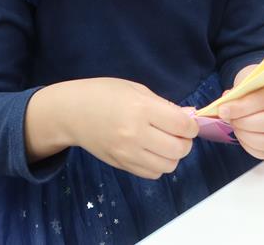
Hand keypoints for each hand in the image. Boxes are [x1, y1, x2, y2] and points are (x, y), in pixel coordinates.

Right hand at [30, 78, 198, 179]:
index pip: (182, 126)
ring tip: (165, 142)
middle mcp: (136, 134)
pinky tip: (152, 151)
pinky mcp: (122, 165)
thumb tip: (187, 118)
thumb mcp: (135, 89)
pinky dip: (159, 165)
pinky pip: (152, 174)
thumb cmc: (103, 94)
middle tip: (178, 133)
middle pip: (179, 149)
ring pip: (168, 165)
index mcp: (141, 109)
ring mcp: (128, 153)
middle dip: (185, 141)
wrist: (72, 112)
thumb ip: (163, 105)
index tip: (188, 122)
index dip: (192, 125)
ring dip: (173, 155)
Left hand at [219, 65, 263, 159]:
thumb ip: (238, 92)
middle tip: (229, 119)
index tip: (223, 110)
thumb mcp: (248, 79)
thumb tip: (225, 106)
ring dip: (247, 136)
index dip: (241, 107)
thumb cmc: (259, 84)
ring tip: (236, 126)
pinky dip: (250, 146)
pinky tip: (242, 135)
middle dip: (244, 123)